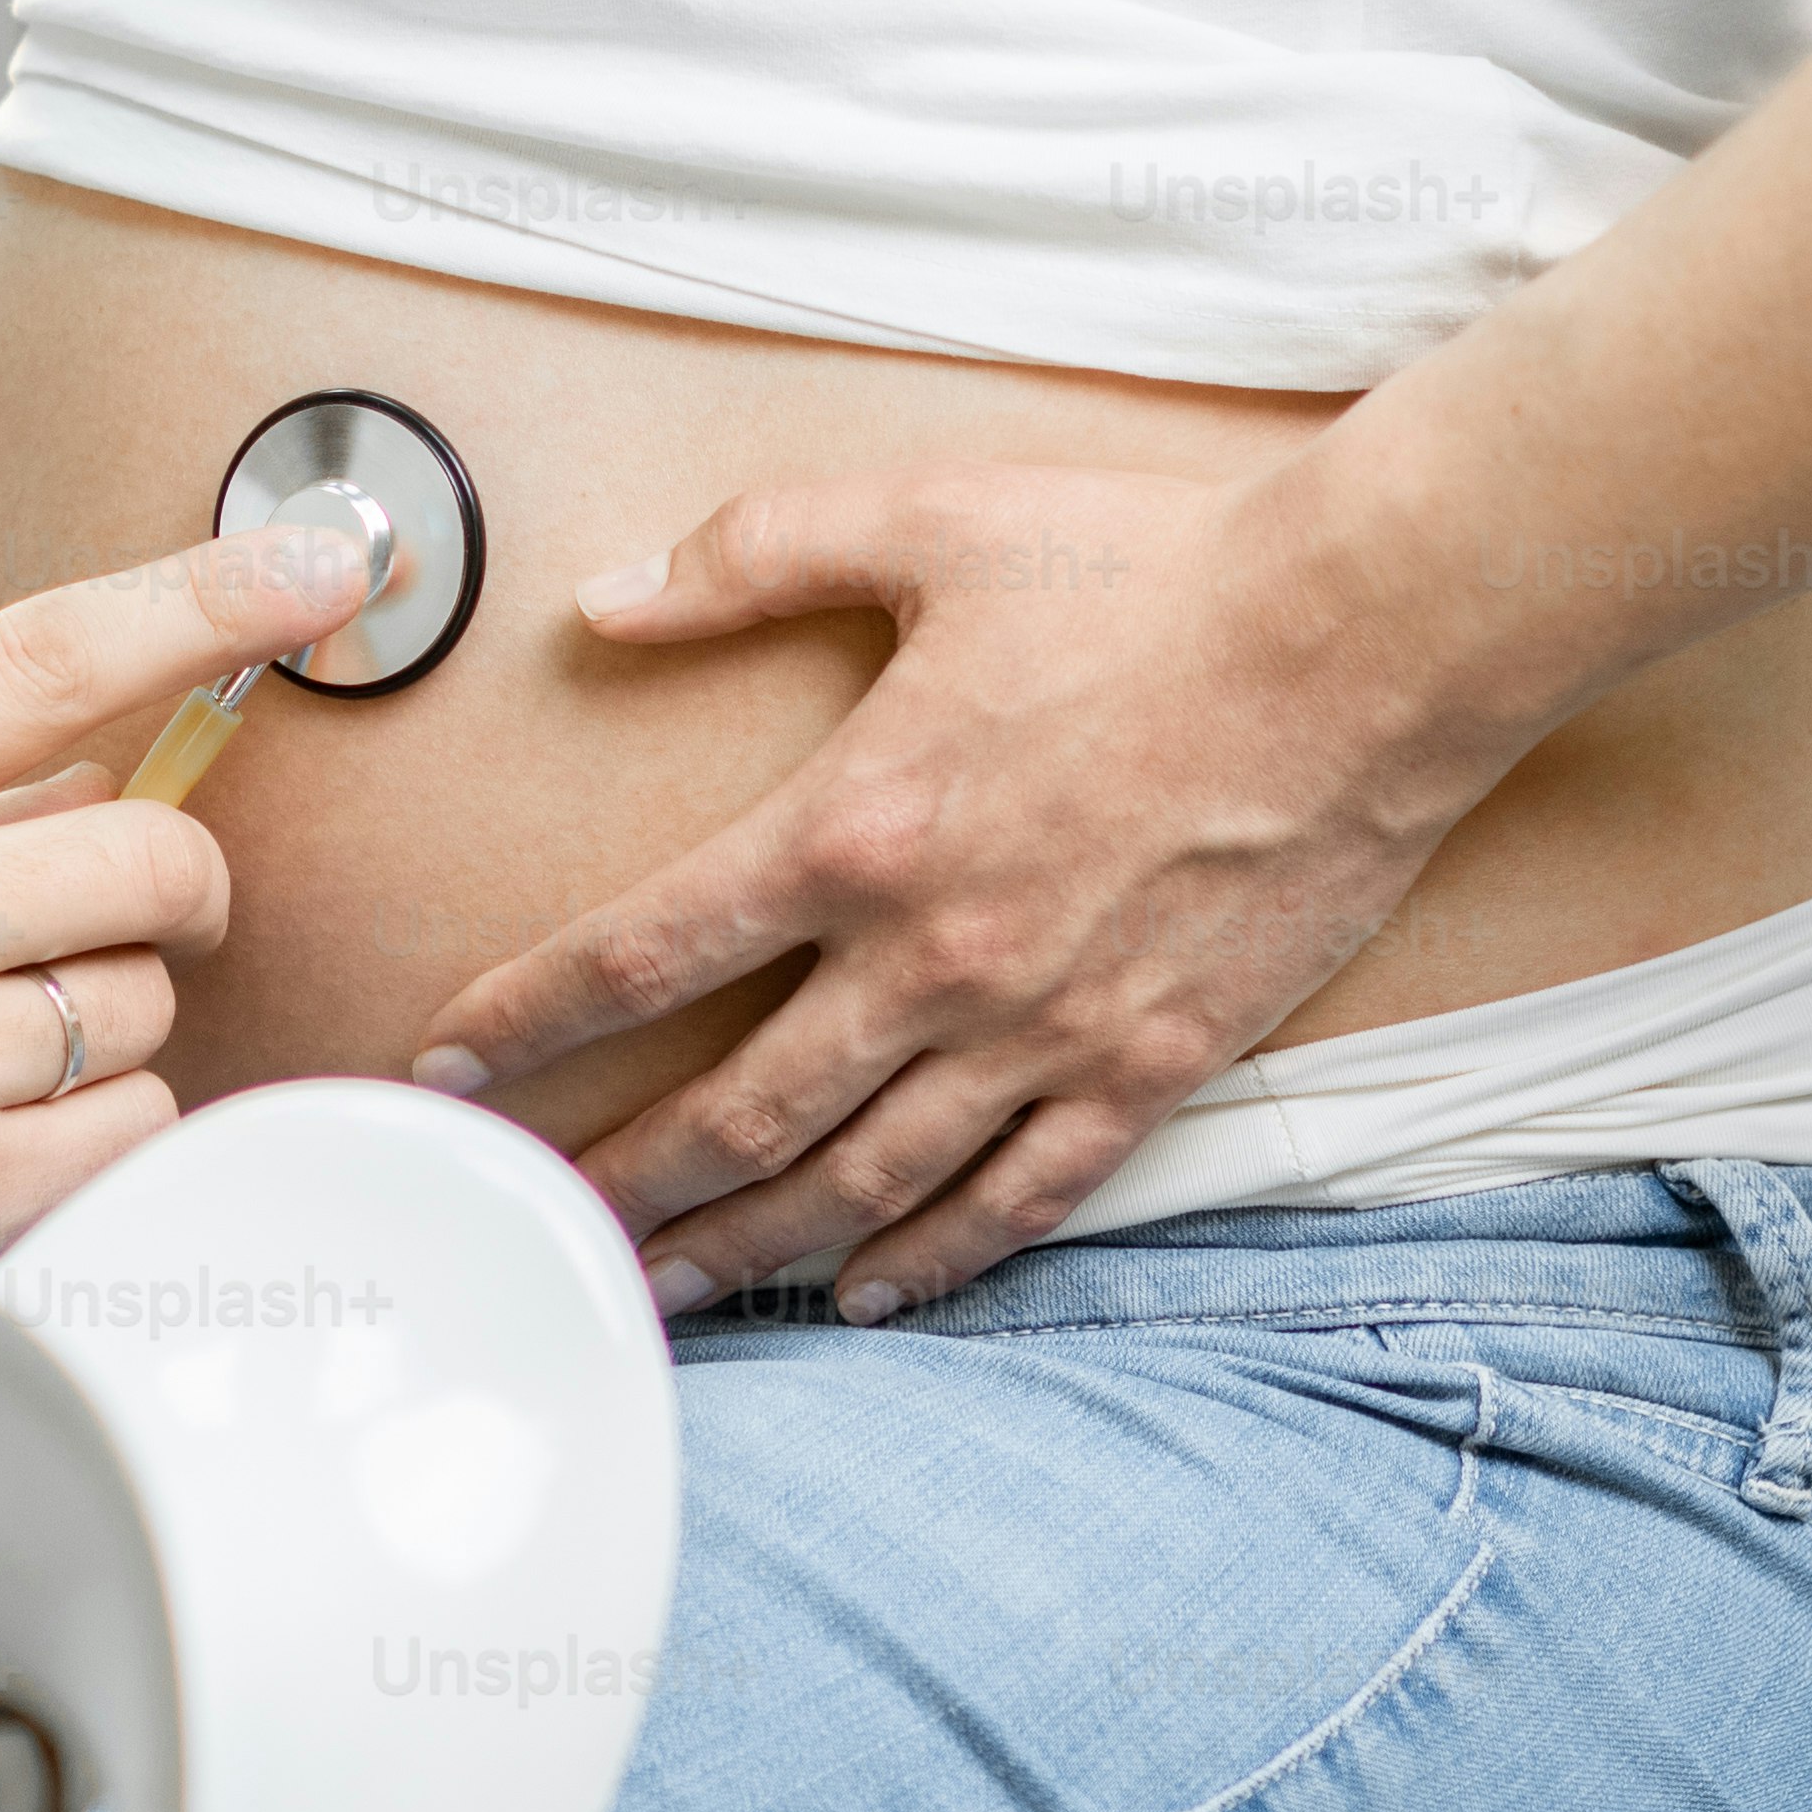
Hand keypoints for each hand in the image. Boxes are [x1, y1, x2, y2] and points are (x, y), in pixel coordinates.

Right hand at [0, 500, 380, 1431]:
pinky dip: (89, 1126)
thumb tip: (72, 763)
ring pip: (140, 1001)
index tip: (317, 562)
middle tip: (105, 902)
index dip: (206, 599)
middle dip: (164, 873)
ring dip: (98, 1013)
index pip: (45, 660)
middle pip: (146, 850)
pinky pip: (126, 1132)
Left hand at [399, 458, 1505, 1321]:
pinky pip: (1018, 1199)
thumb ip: (746, 556)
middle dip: (620, 1184)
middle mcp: (932, 959)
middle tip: (535, 1234)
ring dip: (748, 1247)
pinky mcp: (1150, 1065)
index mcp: (855, 828)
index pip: (642, 953)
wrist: (1365, 640)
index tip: (446, 1068)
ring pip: (862, 1182)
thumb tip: (600, 596)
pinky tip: (864, 1291)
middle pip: (735, 1111)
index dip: (528, 1018)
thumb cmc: (1145, 565)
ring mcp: (1044, 1030)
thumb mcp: (921, 519)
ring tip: (664, 1292)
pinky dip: (931, 1260)